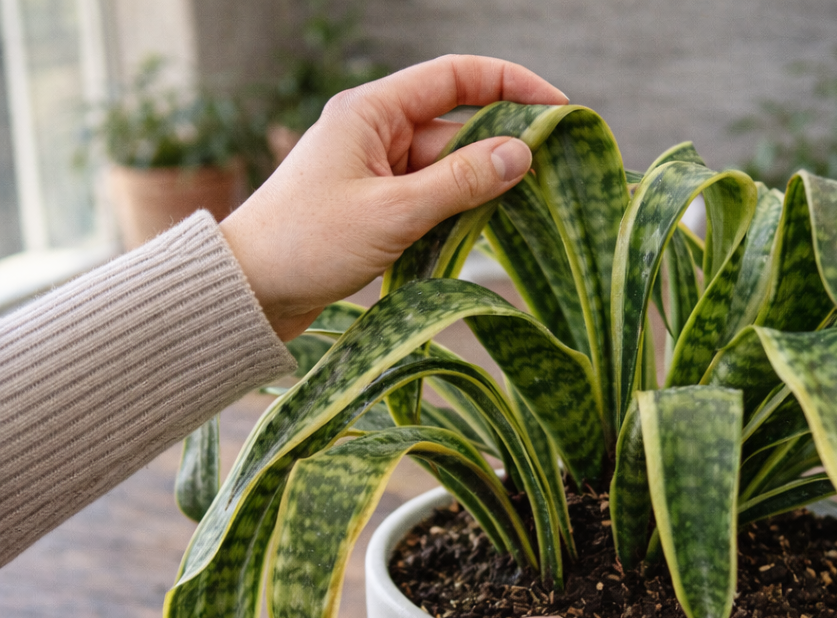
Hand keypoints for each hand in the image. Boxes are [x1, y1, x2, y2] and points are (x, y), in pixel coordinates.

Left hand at [220, 55, 566, 339]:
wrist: (250, 290)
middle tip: (549, 178)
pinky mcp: (372, 206)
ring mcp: (374, 171)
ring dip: (477, 190)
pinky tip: (480, 232)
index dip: (511, 85)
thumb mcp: (394, 213)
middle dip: (499, 150)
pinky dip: (453, 213)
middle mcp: (375, 132)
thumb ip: (460, 183)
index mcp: (372, 111)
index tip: (557, 108)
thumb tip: (521, 154)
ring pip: (444, 170)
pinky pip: (426, 199)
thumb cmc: (308, 243)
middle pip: (456, 128)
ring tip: (521, 214)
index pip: (455, 78)